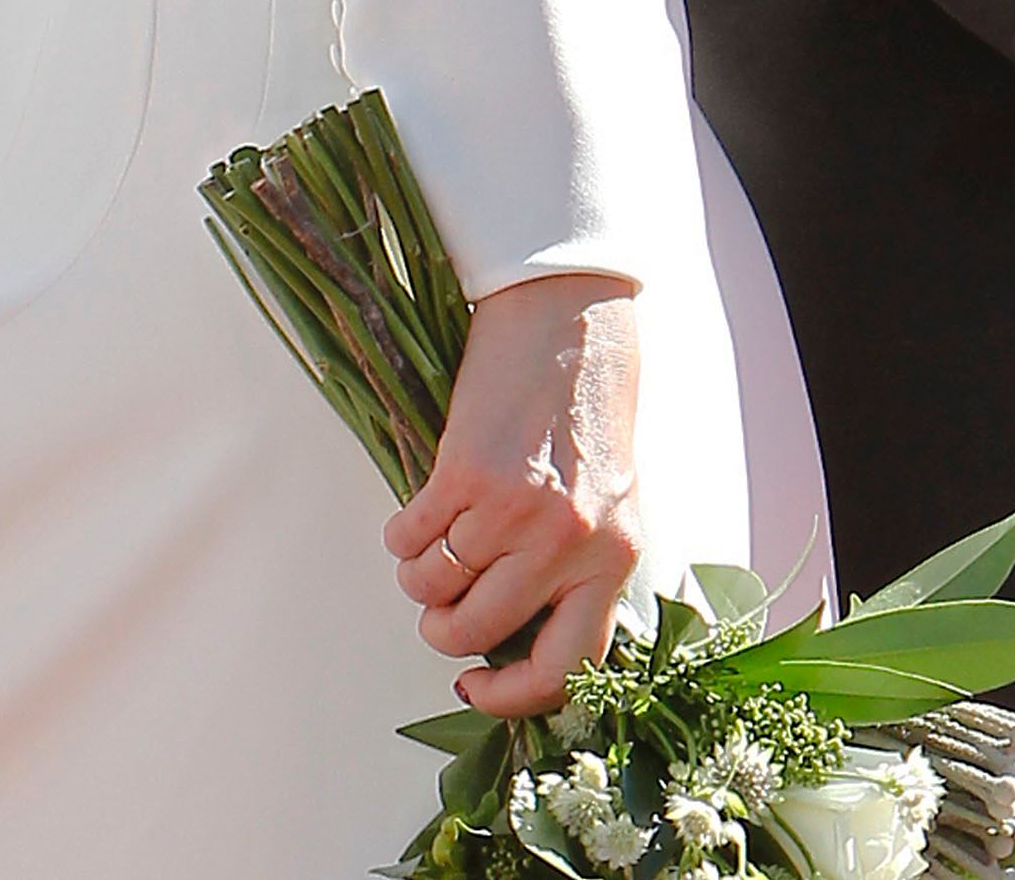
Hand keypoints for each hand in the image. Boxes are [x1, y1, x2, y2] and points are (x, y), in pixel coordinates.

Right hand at [384, 272, 647, 717]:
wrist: (571, 317)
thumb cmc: (588, 408)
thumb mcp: (609, 502)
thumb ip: (578, 568)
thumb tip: (516, 634)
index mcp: (613, 558)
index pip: (566, 670)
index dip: (510, 695)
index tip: (476, 685)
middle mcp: (567, 544)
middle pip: (478, 633)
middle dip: (443, 629)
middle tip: (440, 604)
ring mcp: (514, 511)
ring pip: (434, 588)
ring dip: (419, 575)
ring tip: (431, 544)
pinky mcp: (465, 474)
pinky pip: (409, 538)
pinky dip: (401, 533)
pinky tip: (417, 510)